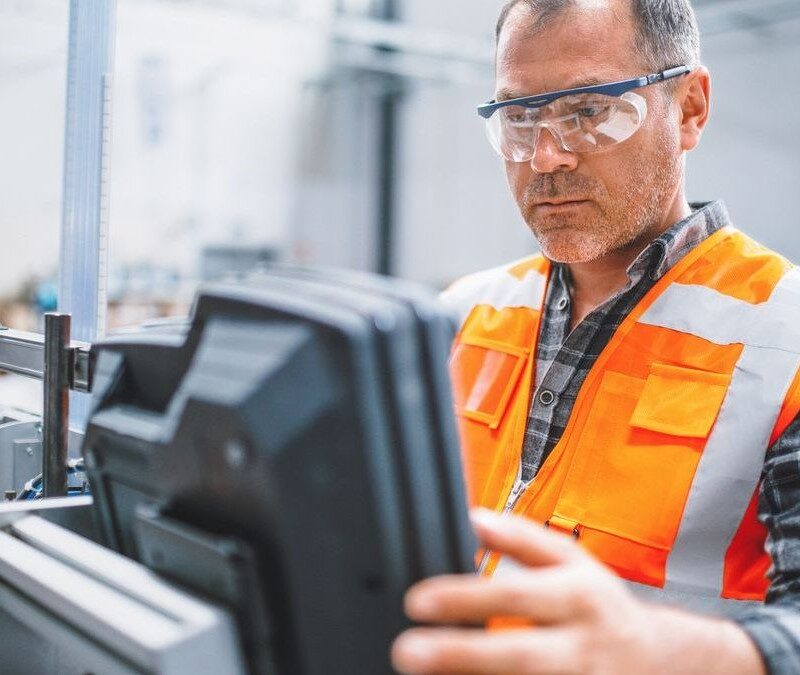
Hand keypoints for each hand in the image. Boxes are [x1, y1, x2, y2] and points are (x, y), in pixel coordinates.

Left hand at [391, 508, 763, 674]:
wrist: (660, 662)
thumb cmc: (602, 608)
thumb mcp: (573, 561)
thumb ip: (523, 538)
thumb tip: (476, 518)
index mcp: (577, 598)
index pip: (515, 594)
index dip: (464, 598)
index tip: (416, 602)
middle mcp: (580, 648)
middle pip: (519, 656)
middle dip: (460, 656)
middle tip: (406, 652)